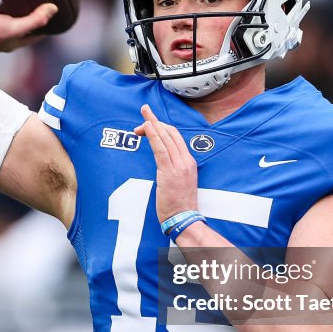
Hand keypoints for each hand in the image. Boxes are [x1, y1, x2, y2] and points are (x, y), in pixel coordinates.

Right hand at [0, 2, 57, 52]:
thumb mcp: (15, 27)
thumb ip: (34, 19)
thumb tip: (54, 8)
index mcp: (15, 39)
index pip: (37, 32)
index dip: (47, 24)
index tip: (56, 11)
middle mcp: (5, 31)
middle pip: (23, 19)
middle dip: (33, 9)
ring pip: (9, 9)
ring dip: (16, 0)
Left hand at [134, 104, 198, 221]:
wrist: (185, 218)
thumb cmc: (180, 204)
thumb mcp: (181, 182)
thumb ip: (174, 169)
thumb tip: (163, 163)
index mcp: (189, 162)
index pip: (176, 137)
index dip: (162, 127)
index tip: (150, 124)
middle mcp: (186, 160)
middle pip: (171, 133)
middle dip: (155, 121)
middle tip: (143, 113)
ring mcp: (179, 166)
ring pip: (165, 137)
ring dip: (153, 123)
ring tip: (144, 113)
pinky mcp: (169, 172)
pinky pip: (160, 149)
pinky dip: (153, 135)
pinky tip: (147, 127)